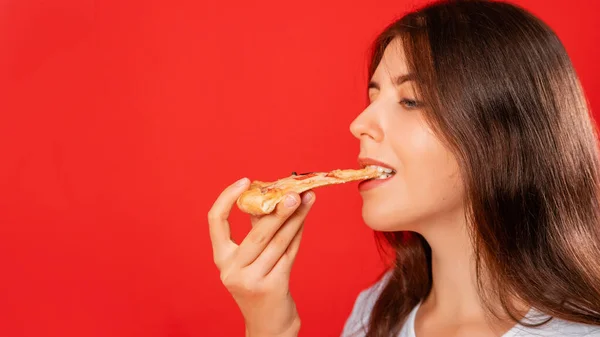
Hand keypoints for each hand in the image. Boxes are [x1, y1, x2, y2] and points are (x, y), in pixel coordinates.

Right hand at [208, 178, 314, 336]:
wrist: (269, 325)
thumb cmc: (261, 284)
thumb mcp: (251, 259)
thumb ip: (257, 229)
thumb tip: (273, 195)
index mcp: (222, 259)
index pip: (216, 221)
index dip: (227, 198)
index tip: (245, 180)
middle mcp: (231, 270)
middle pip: (257, 232)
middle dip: (278, 209)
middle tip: (293, 191)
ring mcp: (252, 280)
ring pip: (278, 241)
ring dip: (295, 218)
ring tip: (306, 199)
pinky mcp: (273, 286)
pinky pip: (289, 253)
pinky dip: (298, 233)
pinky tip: (304, 219)